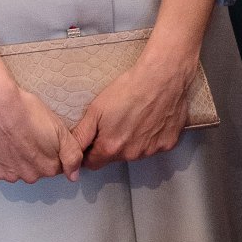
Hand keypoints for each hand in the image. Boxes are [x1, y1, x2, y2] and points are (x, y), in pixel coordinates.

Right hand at [0, 80, 82, 184]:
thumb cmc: (26, 111)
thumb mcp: (59, 129)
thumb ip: (71, 155)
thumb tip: (74, 175)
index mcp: (48, 168)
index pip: (55, 166)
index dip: (49, 150)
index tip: (41, 137)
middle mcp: (29, 177)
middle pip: (35, 170)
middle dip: (32, 157)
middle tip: (25, 135)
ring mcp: (8, 175)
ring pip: (16, 170)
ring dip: (14, 159)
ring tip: (9, 137)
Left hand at [72, 57, 192, 169]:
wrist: (162, 77)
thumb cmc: (129, 89)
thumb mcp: (96, 108)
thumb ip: (82, 133)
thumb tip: (73, 149)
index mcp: (111, 147)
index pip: (93, 163)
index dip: (90, 152)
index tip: (94, 139)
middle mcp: (132, 154)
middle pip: (115, 157)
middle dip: (112, 145)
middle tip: (117, 122)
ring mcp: (152, 150)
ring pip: (136, 152)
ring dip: (133, 141)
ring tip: (135, 118)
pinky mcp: (168, 143)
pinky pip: (155, 146)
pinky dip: (151, 137)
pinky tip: (151, 119)